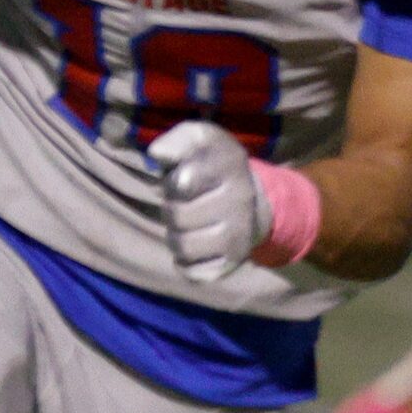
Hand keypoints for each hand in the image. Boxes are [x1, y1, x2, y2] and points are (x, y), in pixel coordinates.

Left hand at [152, 119, 270, 281]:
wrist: (254, 201)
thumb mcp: (197, 141)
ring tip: (187, 224)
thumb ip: (176, 140)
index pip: (183, 181)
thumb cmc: (210, 166)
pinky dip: (184, 262)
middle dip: (171, 207)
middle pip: (176, 215)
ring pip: (182, 245)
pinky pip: (192, 271)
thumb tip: (157, 154)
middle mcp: (240, 198)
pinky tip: (196, 246)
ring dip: (175, 235)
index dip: (173, 182)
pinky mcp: (234, 261)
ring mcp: (239, 233)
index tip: (182, 177)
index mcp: (230, 162)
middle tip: (185, 202)